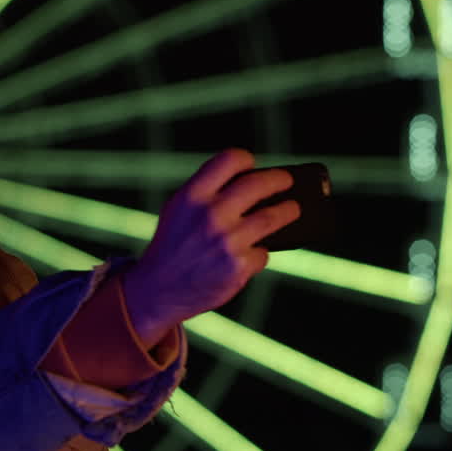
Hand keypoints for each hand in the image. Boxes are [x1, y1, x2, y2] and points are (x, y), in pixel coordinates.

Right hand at [122, 149, 300, 344]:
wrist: (158, 290)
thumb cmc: (174, 245)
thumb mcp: (178, 211)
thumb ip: (206, 194)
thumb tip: (253, 181)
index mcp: (192, 196)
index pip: (230, 160)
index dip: (245, 160)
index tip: (252, 165)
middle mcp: (211, 214)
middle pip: (260, 184)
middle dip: (280, 180)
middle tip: (287, 181)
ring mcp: (227, 241)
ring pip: (273, 217)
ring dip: (289, 211)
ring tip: (293, 209)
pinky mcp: (239, 266)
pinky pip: (262, 252)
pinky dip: (258, 253)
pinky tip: (249, 255)